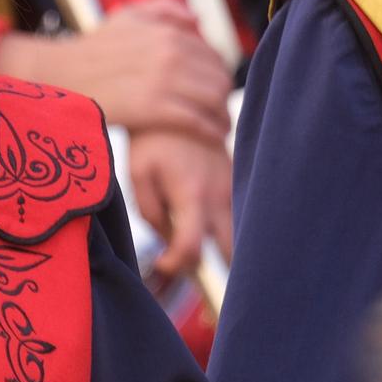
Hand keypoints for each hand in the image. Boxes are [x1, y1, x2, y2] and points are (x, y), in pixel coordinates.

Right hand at [0, 0, 232, 141]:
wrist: (57, 75)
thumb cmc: (89, 51)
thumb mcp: (124, 18)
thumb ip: (161, 11)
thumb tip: (196, 21)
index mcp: (167, 32)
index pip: (212, 56)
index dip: (219, 75)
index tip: (217, 91)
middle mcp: (170, 52)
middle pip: (218, 78)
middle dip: (224, 97)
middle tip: (221, 113)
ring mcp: (163, 80)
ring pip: (213, 99)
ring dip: (222, 116)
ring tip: (221, 128)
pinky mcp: (153, 107)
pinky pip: (196, 120)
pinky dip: (210, 130)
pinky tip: (212, 137)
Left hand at [129, 128, 233, 282]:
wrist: (185, 104)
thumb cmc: (154, 141)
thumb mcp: (139, 174)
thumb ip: (151, 212)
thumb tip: (167, 240)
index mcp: (192, 196)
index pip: (192, 249)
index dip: (177, 265)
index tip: (162, 263)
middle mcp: (220, 198)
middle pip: (232, 254)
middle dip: (217, 275)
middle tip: (196, 277)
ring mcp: (234, 191)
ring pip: (241, 239)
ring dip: (227, 256)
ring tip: (205, 260)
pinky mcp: (238, 185)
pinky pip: (240, 220)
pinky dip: (230, 234)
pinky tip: (213, 235)